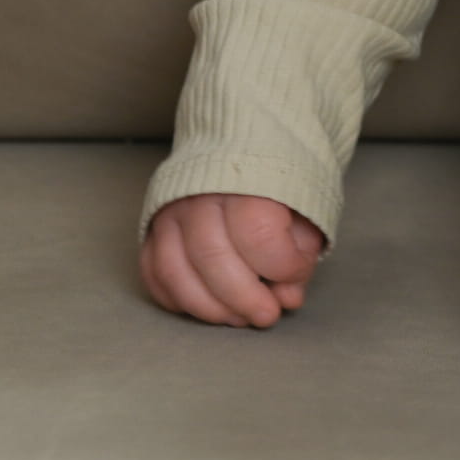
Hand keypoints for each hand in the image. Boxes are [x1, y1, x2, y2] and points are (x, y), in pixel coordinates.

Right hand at [140, 192, 325, 328]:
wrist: (244, 141)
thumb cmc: (280, 177)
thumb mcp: (308, 202)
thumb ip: (302, 249)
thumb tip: (288, 298)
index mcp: (248, 179)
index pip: (259, 234)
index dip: (282, 267)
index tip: (297, 276)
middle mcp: (201, 194)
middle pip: (212, 257)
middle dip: (242, 299)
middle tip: (266, 317)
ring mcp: (170, 212)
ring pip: (176, 271)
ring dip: (209, 307)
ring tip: (239, 319)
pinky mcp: (151, 228)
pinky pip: (154, 273)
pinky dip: (178, 299)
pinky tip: (206, 308)